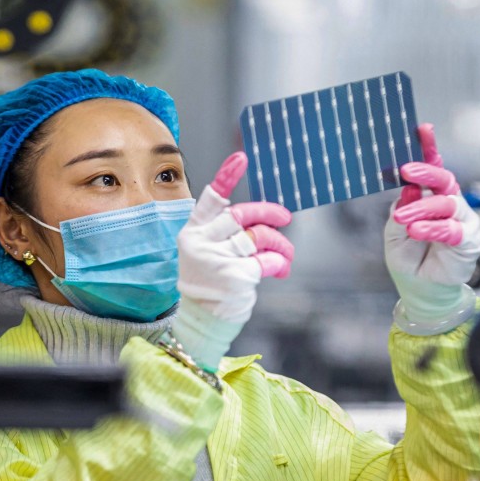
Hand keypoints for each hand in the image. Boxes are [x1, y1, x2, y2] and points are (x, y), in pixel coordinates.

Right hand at [174, 152, 293, 370]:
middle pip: (242, 216)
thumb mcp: (212, 255)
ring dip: (280, 245)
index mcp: (193, 232)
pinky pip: (268, 261)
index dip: (227, 176)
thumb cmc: (212, 285)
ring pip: (259, 238)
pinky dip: (278, 265)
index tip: (242, 157)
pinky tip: (279, 270)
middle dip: (269, 214)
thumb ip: (232, 236)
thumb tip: (267, 224)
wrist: (203, 322)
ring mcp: (216, 259)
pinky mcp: (234, 276)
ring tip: (286, 256)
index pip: (211, 199)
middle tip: (285, 218)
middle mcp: (202, 242)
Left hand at [384, 124, 479, 334]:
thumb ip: (401, 210)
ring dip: (421, 209)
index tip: (421, 129)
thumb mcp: (394, 233)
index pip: (432, 168)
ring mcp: (461, 220)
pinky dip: (432, 228)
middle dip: (426, 171)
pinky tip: (417, 231)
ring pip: (446, 204)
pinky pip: (452, 229)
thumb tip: (408, 189)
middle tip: (407, 171)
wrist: (419, 290)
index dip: (429, 148)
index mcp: (431, 197)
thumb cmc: (409, 258)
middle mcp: (450, 204)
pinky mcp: (468, 240)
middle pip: (444, 179)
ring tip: (402, 220)